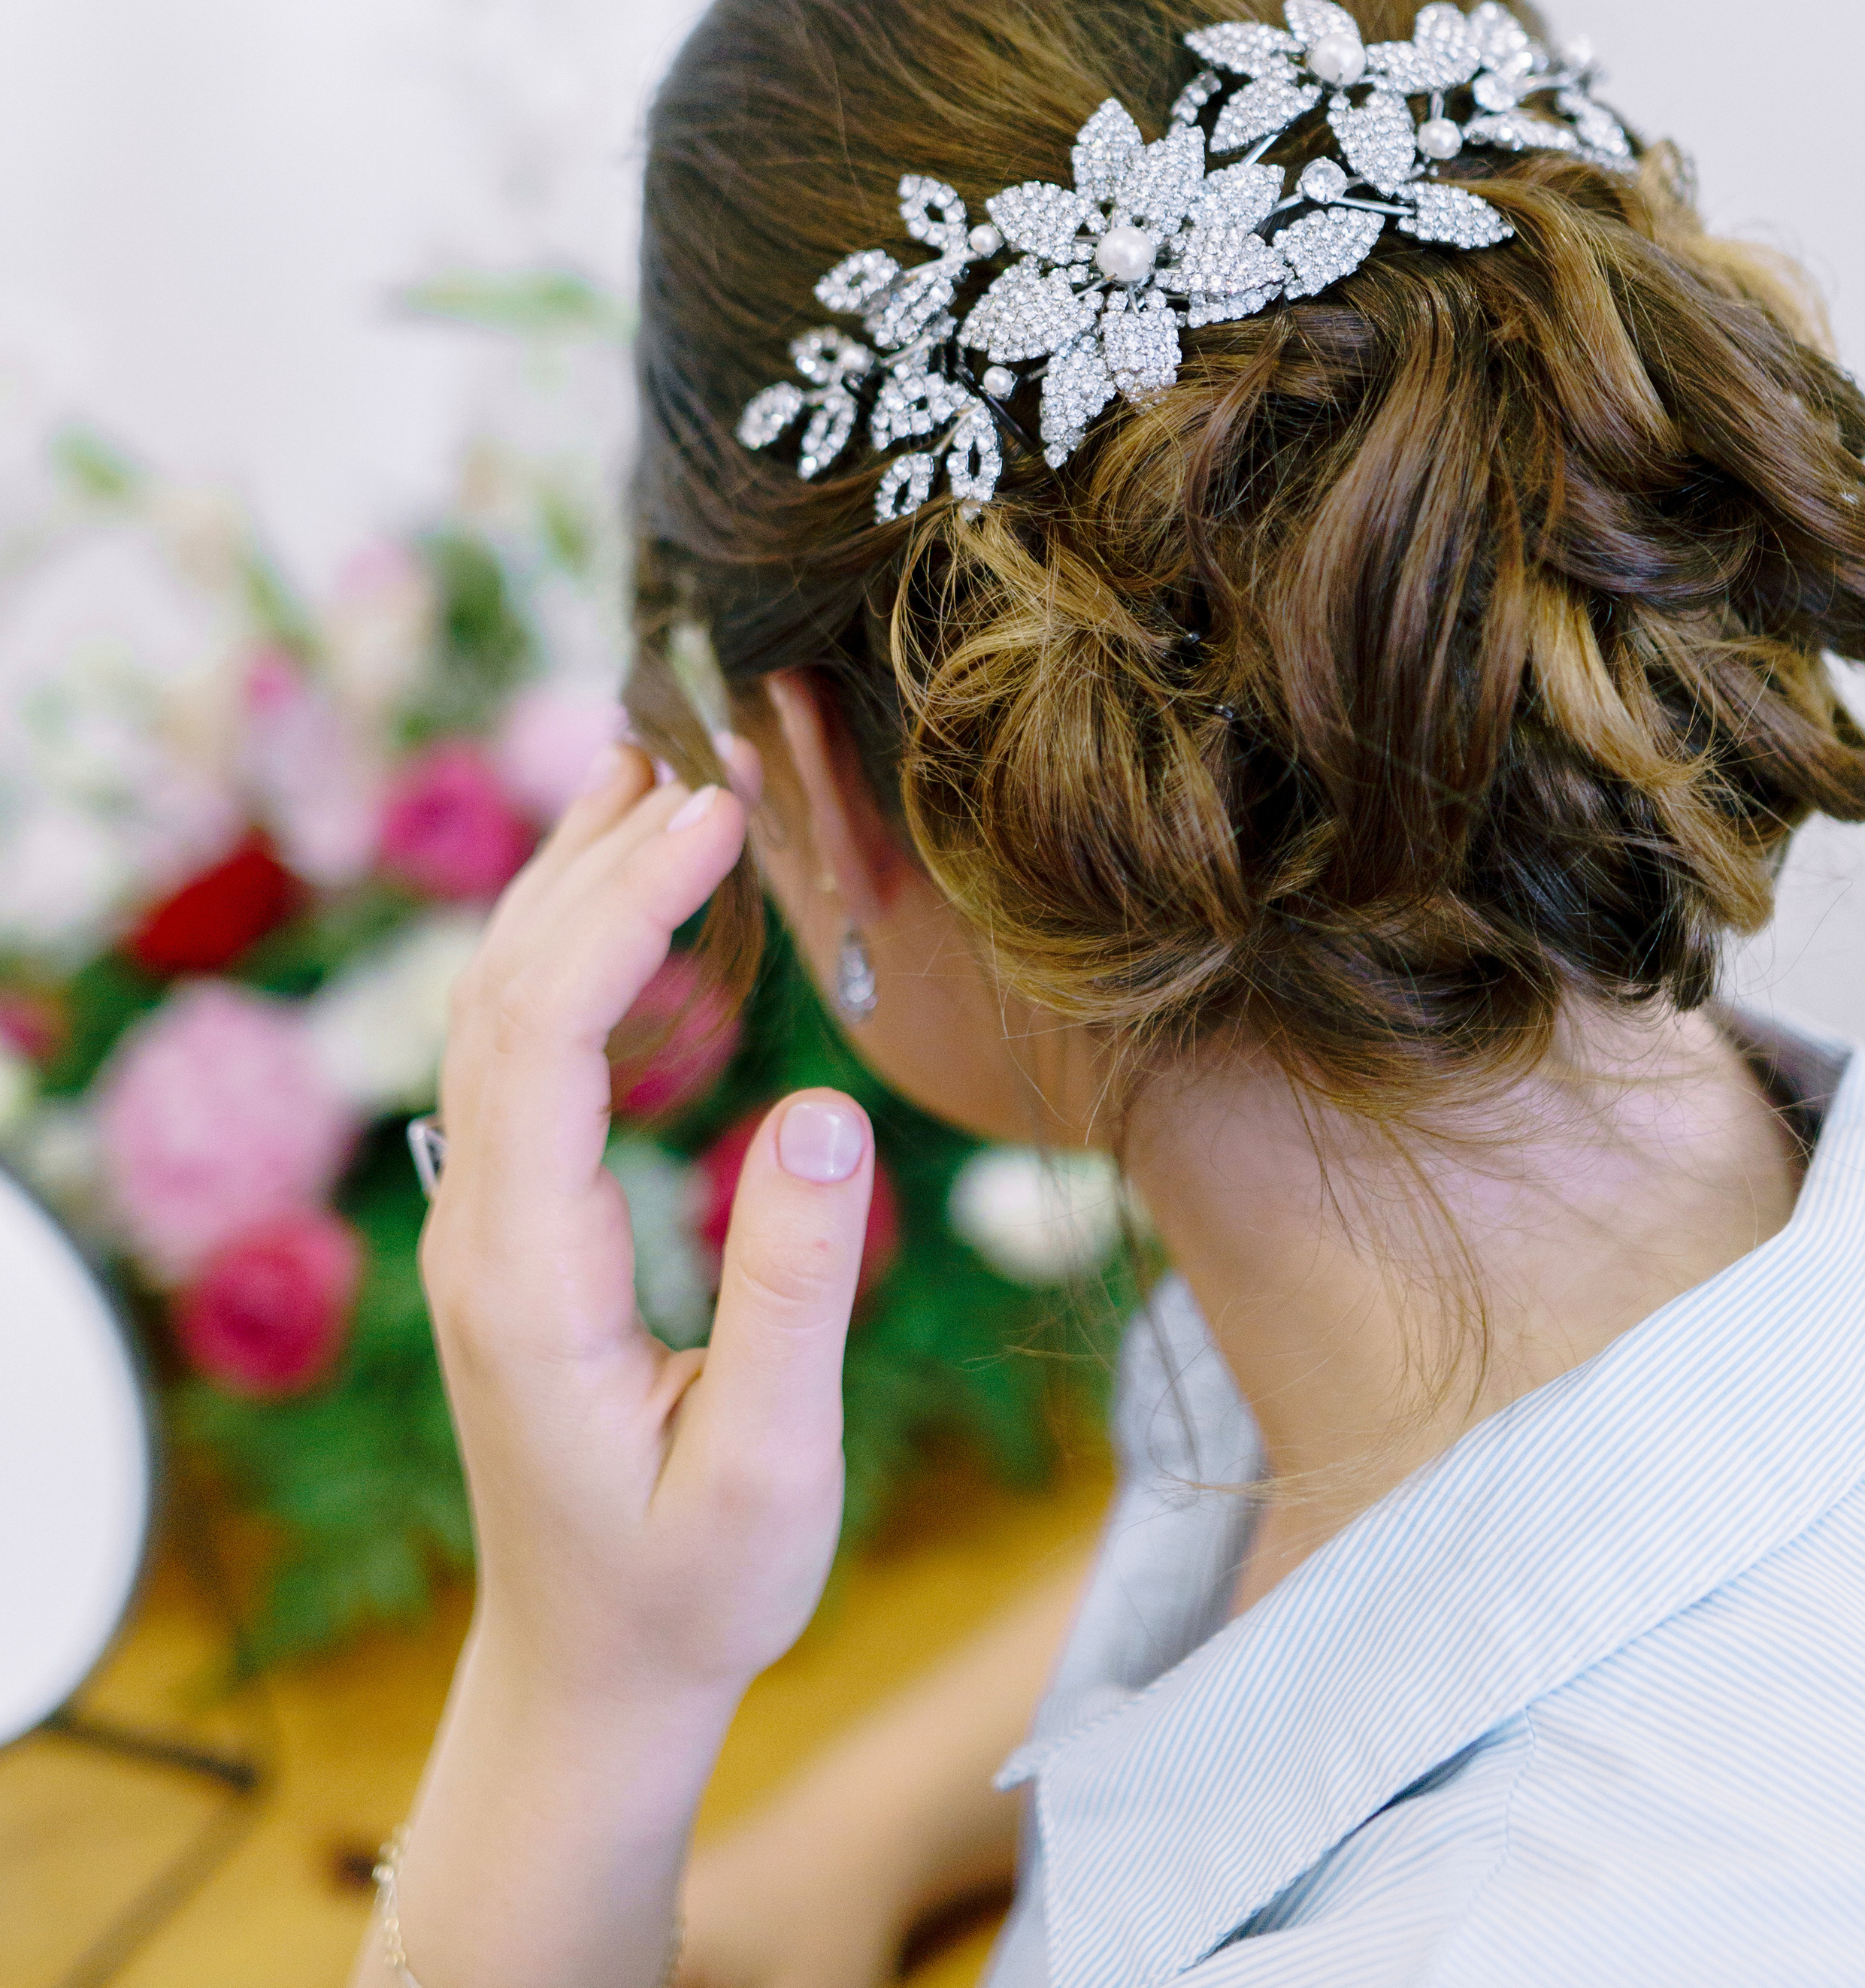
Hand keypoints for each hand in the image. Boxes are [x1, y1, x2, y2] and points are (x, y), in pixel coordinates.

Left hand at [374, 747, 877, 1987]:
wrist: (589, 1677)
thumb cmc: (691, 1591)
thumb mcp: (769, 1471)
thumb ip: (791, 1291)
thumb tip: (822, 1108)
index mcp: (530, 1278)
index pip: (545, 1039)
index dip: (622, 910)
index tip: (712, 815)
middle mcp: (479, 1230)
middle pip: (503, 995)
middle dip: (590, 861)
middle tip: (692, 749)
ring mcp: (481, 1226)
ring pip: (495, 1013)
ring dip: (563, 889)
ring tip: (644, 777)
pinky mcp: (512, 1228)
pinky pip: (517, 1055)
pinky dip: (565, 954)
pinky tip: (621, 908)